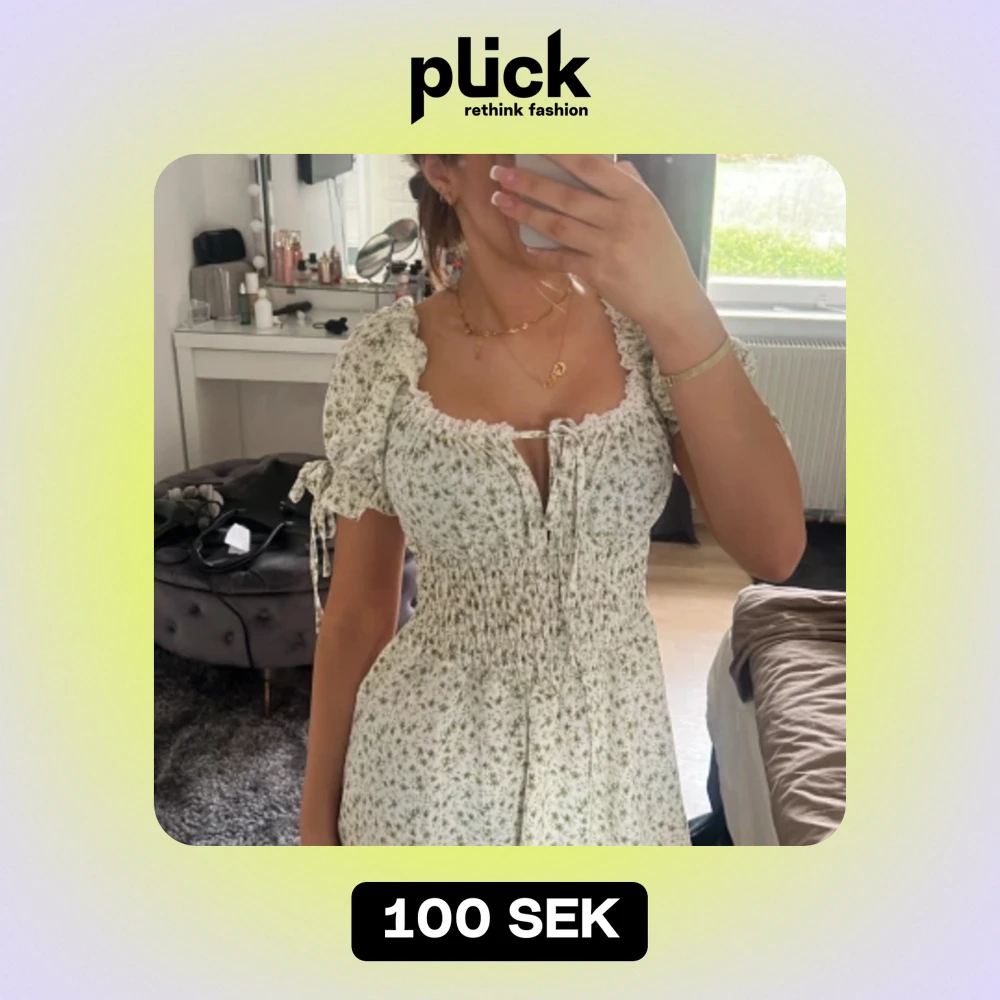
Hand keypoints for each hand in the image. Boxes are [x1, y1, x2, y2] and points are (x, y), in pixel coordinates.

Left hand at [489, 155, 706, 333]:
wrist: (672, 299)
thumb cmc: (660, 252)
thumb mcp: (652, 211)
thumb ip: (628, 184)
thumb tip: (607, 161)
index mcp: (634, 196)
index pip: (590, 165)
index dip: (557, 152)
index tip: (530, 141)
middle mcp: (621, 218)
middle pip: (565, 196)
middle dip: (528, 183)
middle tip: (500, 173)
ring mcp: (609, 247)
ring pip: (557, 226)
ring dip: (525, 213)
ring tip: (501, 201)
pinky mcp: (599, 274)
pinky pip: (562, 259)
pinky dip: (542, 253)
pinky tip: (525, 244)